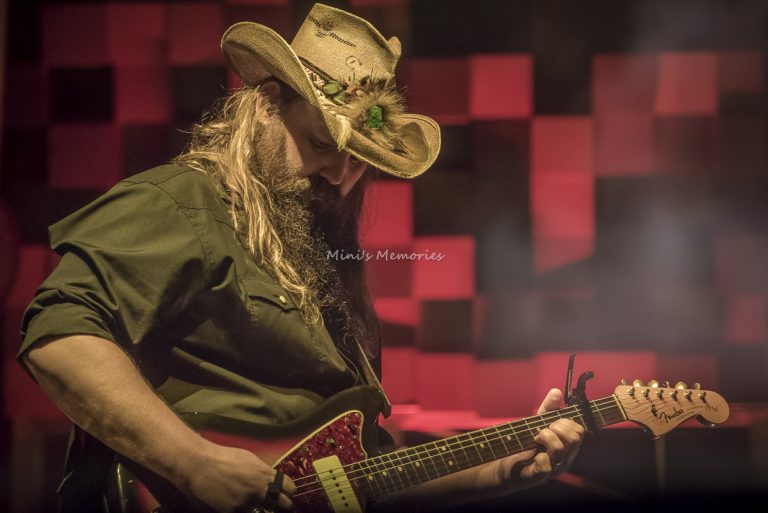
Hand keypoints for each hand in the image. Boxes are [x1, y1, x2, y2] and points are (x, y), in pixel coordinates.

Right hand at [177, 441, 295, 511]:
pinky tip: (229, 504)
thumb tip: (272, 481)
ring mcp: (244, 505)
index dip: (289, 492)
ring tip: (241, 498)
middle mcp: (258, 491)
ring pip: (258, 512)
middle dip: (283, 506)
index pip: (290, 488)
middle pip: (283, 505)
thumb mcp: (248, 460)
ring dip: (254, 508)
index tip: (288, 495)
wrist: (198, 464)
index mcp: (264, 475)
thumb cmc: (222, 458)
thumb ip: (262, 472)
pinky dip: (237, 511)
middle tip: (278, 507)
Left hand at [495, 388, 584, 490]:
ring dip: (545, 437)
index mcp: (568, 445)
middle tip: (543, 430)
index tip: (552, 422)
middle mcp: (566, 458)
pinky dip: (537, 456)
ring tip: (536, 439)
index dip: (566, 422)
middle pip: (574, 438)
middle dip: (557, 427)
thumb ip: (548, 408)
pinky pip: (546, 465)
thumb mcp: (537, 423)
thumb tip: (556, 391)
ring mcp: (555, 468)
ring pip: (560, 448)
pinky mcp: (541, 476)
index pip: (579, 430)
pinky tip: (533, 455)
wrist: (507, 466)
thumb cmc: (525, 445)